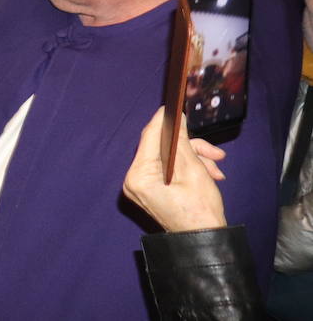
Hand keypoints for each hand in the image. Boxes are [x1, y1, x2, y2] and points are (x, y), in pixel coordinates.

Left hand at [122, 106, 226, 231]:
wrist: (206, 242)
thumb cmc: (200, 212)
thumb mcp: (193, 171)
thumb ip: (182, 142)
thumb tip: (176, 119)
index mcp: (139, 176)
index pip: (149, 138)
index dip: (163, 121)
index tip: (173, 108)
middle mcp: (135, 180)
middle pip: (162, 148)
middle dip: (190, 147)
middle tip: (213, 151)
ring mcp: (142, 187)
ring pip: (169, 158)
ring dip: (195, 159)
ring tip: (216, 169)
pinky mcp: (152, 191)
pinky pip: (169, 170)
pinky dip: (189, 169)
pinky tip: (210, 175)